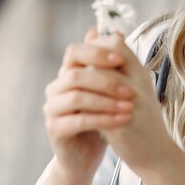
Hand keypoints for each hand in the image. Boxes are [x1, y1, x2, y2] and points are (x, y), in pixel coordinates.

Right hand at [42, 27, 136, 177]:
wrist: (90, 153)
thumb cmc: (102, 116)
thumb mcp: (112, 88)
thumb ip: (112, 63)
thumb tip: (118, 31)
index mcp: (69, 71)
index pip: (75, 51)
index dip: (96, 53)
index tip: (121, 60)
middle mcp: (56, 87)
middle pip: (75, 73)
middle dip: (106, 80)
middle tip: (132, 90)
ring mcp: (52, 107)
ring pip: (77, 97)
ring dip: (107, 101)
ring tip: (130, 107)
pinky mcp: (55, 129)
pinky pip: (78, 120)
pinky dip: (103, 119)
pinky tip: (122, 120)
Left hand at [87, 34, 174, 175]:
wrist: (156, 153)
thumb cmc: (141, 120)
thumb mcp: (132, 89)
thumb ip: (114, 66)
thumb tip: (93, 36)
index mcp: (141, 73)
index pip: (117, 43)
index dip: (96, 47)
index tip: (84, 61)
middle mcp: (140, 82)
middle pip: (109, 56)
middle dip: (85, 63)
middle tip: (73, 73)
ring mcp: (134, 100)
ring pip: (102, 77)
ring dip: (83, 83)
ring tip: (74, 92)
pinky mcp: (125, 121)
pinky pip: (99, 106)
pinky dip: (85, 106)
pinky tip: (77, 111)